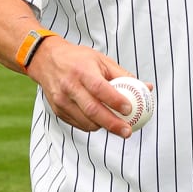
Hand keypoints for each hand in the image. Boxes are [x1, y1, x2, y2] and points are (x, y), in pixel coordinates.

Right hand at [25, 38, 140, 138]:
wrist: (46, 60)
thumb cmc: (79, 60)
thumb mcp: (101, 60)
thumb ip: (123, 75)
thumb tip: (146, 88)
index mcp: (82, 71)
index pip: (100, 88)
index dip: (116, 100)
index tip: (130, 109)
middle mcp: (70, 86)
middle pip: (92, 110)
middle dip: (112, 124)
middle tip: (128, 131)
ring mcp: (62, 100)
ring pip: (86, 121)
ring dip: (103, 126)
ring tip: (117, 126)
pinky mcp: (58, 110)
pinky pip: (79, 124)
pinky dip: (92, 125)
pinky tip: (100, 121)